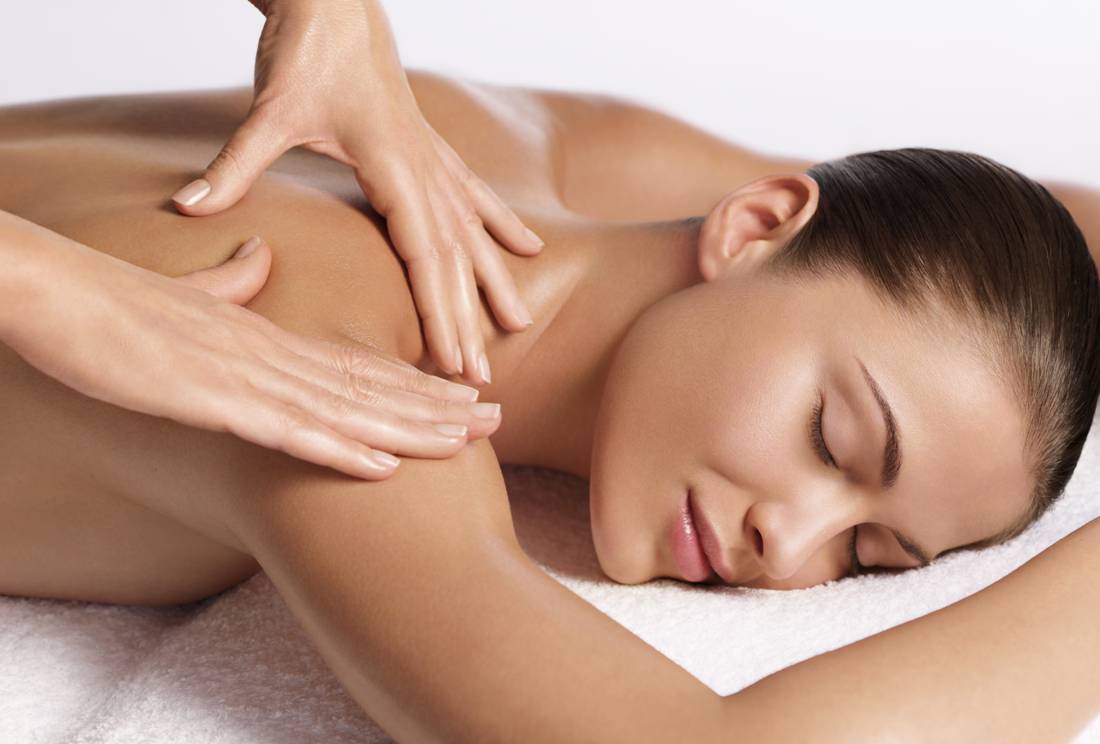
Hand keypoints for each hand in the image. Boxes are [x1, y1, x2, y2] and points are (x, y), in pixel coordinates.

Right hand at [0, 213, 502, 479]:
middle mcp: (272, 355)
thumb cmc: (114, 306)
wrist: (51, 291)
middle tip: (499, 420)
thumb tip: (264, 259)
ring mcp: (246, 377)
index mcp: (270, 338)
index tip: (462, 396)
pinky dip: (338, 448)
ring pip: (346, 407)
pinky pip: (288, 429)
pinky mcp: (212, 398)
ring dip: (410, 429)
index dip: (415, 382)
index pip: (359, 364)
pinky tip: (384, 467)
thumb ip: (234, 284)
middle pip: (370, 385)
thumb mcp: (188, 299)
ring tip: (469, 441)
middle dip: (436, 406)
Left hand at [170, 0, 542, 385]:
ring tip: (519, 323)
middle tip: (479, 380)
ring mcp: (432, 159)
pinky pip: (474, 195)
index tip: (452, 362)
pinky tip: (528, 247)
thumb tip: (187, 207)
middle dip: (468, 320)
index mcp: (394, 167)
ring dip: (494, 280)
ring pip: (472, 231)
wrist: (335, 1)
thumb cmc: (309, 51)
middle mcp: (424, 169)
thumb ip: (235, 165)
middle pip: (453, 257)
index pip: (425, 255)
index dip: (440, 313)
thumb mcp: (270, 111)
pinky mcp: (430, 149)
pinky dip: (500, 223)